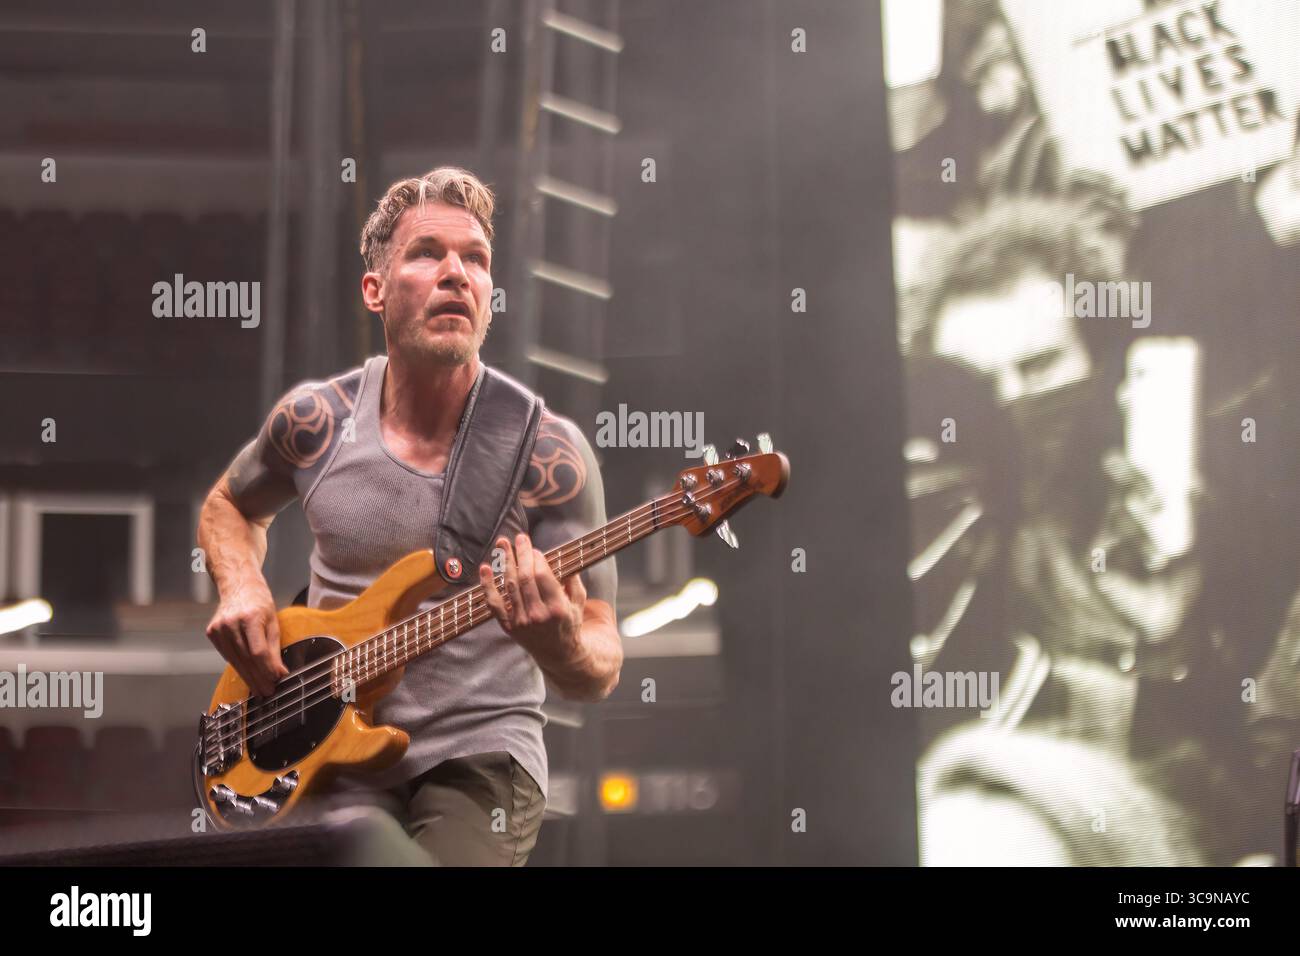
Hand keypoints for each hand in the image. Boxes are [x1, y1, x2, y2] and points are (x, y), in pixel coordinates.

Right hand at [205, 576, 289, 696]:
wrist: (238, 585)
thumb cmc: (259, 602)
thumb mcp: (273, 621)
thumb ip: (275, 647)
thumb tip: (280, 672)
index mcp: (250, 618)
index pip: (258, 652)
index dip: (267, 669)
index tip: (277, 680)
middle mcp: (231, 623)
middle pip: (246, 659)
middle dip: (258, 678)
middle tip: (268, 692)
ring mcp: (218, 628)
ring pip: (235, 661)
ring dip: (248, 677)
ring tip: (259, 689)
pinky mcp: (212, 633)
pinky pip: (227, 655)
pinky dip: (238, 666)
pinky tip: (246, 676)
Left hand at [479, 533, 584, 663]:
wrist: (558, 654)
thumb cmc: (569, 622)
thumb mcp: (579, 602)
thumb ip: (573, 580)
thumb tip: (562, 557)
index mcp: (557, 608)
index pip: (542, 576)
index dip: (536, 559)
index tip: (534, 549)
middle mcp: (537, 615)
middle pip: (524, 577)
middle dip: (521, 554)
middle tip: (519, 538)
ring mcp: (521, 621)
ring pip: (509, 586)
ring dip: (504, 562)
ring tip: (502, 543)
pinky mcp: (509, 626)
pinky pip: (493, 604)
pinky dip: (487, 585)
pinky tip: (485, 568)